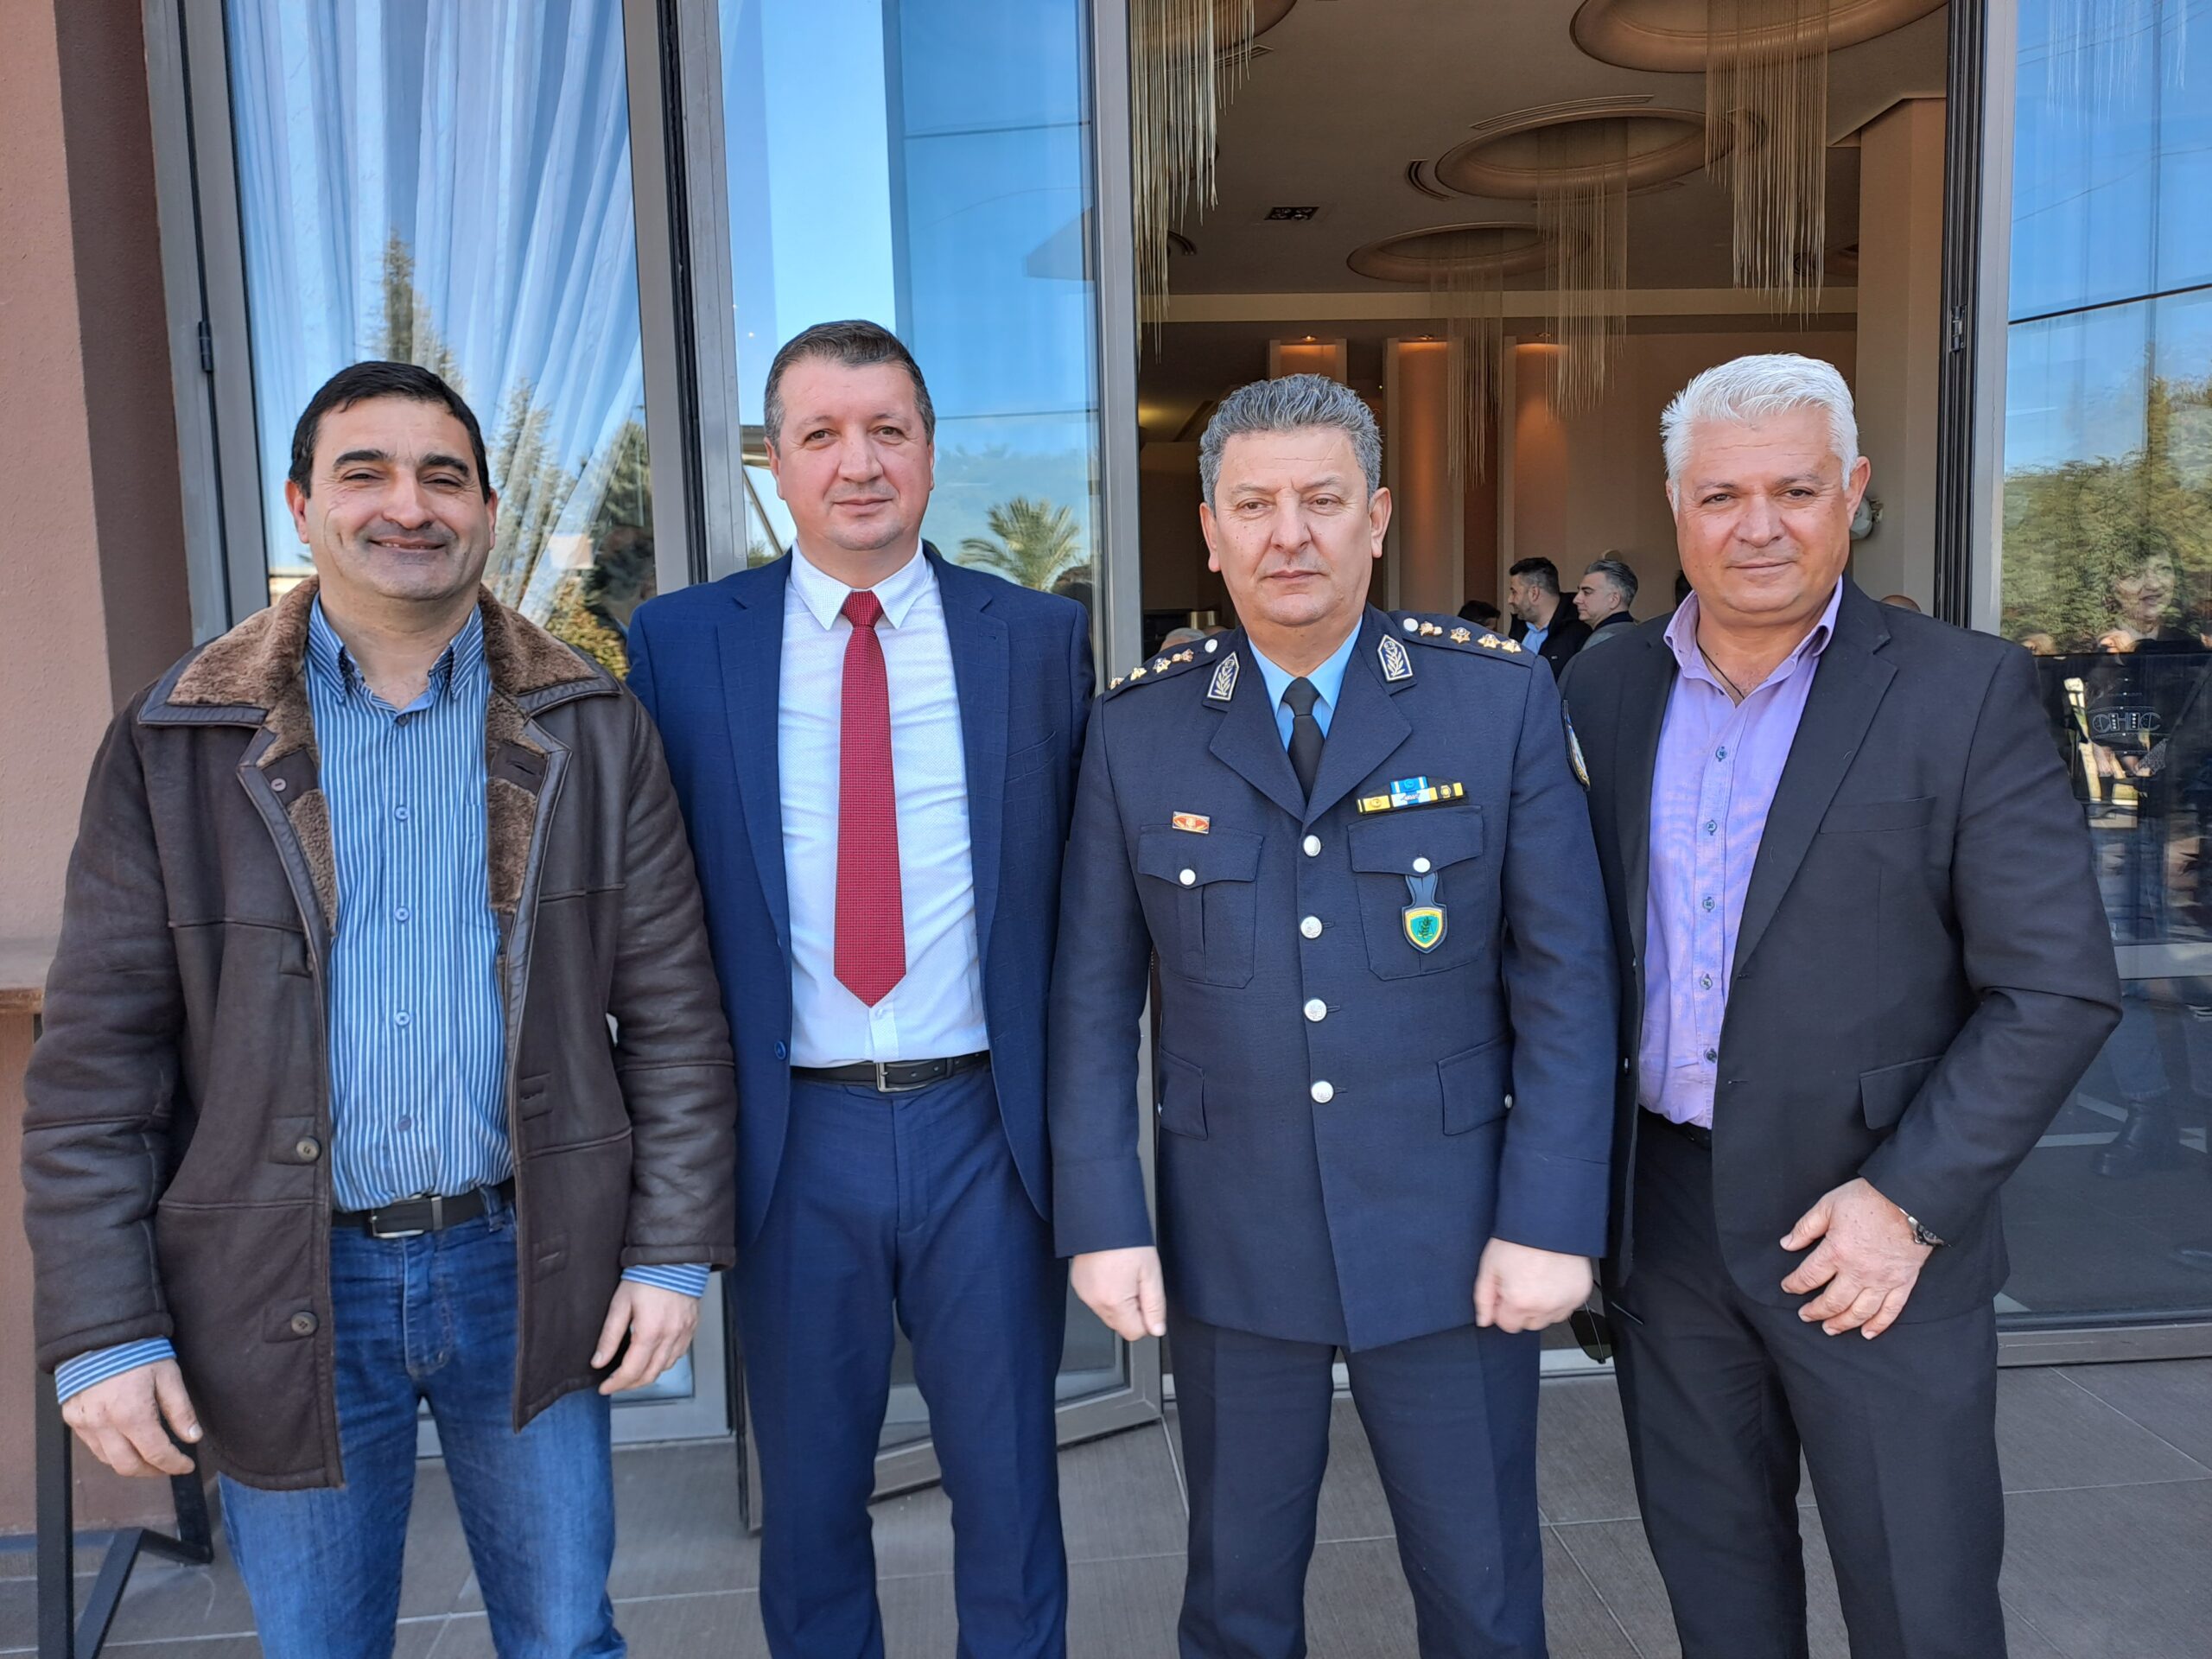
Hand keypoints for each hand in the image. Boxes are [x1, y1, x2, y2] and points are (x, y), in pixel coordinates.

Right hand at [62, 1359, 200, 1477]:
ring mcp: (84, 1423)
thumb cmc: (138, 1352)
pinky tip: (126, 1443)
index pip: (156, 1453)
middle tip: (168, 1466)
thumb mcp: (168, 1375)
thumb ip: (180, 1410)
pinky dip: (112, 1451)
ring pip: (108, 1460)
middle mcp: (104, 1424)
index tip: (187, 1466)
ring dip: (131, 1464)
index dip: (174, 1464)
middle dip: (152, 1471)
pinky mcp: (72, 1418)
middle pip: (128, 1466)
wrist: (99, 1334)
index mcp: (131, 1413)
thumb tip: (193, 1437)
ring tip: (150, 1457)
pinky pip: (93, 1446)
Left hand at [594, 1282, 699, 1393]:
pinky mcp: (691, 1327)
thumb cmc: (646, 1276)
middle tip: (615, 1384)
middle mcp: (670, 1336)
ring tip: (632, 1373)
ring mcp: (684, 1333)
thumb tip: (598, 1362)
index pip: (632, 1370)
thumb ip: (609, 1336)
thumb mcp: (620, 1304)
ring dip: (647, 1375)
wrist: (674, 1258)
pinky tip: (653, 1358)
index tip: (604, 1388)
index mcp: (650, 1332)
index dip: (616, 1384)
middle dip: (630, 1385)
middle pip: (650, 1375)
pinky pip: (678, 1355)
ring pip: (665, 1368)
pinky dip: (664, 1363)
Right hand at [1071, 1246, 1166, 1340]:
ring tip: (1123, 1273)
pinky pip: (1097, 1299)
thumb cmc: (1126, 1241)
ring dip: (1119, 1300)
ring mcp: (1084, 1294)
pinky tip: (1112, 1271)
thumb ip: (1155, 1306)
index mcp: (1114, 1302)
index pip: (1134, 1333)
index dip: (1146, 1319)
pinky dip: (1106, 1291)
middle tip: (1136, 1282)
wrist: (1101, 1218)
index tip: (1148, 1299)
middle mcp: (1095, 1301)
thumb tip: (1157, 1329)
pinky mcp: (1079, 1285)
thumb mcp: (1151, 1273)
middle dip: (1132, 1309)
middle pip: (1120, 1324)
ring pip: (1109, 1312)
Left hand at [1474, 1239, 1591, 1332]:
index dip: (1503, 1308)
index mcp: (1520, 1301)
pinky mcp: (1580, 1294)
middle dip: (1522, 1309)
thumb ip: (1484, 1299)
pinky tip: (1551, 1278)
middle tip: (1521, 1282)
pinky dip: (1558, 1298)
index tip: (1505, 1292)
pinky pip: (1566, 1308)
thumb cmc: (1518, 1239)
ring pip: (1548, 1318)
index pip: (1508, 1325)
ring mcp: (1565, 1301)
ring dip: (1541, 1306)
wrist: (1547, 1221)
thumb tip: (1483, 1320)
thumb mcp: (1490, 1267)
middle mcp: (1545, 1306)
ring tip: (1536, 1279)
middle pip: (1529, 1324)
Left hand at [1780, 1177, 1932, 1337]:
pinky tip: (1867, 1333)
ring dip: (1842, 1323)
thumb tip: (1787, 1244)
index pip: (1808, 1277)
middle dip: (1815, 1312)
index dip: (1794, 1285)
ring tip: (1829, 1329)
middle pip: (1832, 1301)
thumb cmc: (1868, 1198)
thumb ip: (1806, 1227)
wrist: (1911, 1199)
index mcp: (1836, 1252)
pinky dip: (1878, 1325)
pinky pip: (1891, 1311)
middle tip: (1805, 1316)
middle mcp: (1858, 1272)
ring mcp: (1882, 1280)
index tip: (1788, 1287)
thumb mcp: (1828, 1205)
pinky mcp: (1903, 1282)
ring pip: (1859, 1312)